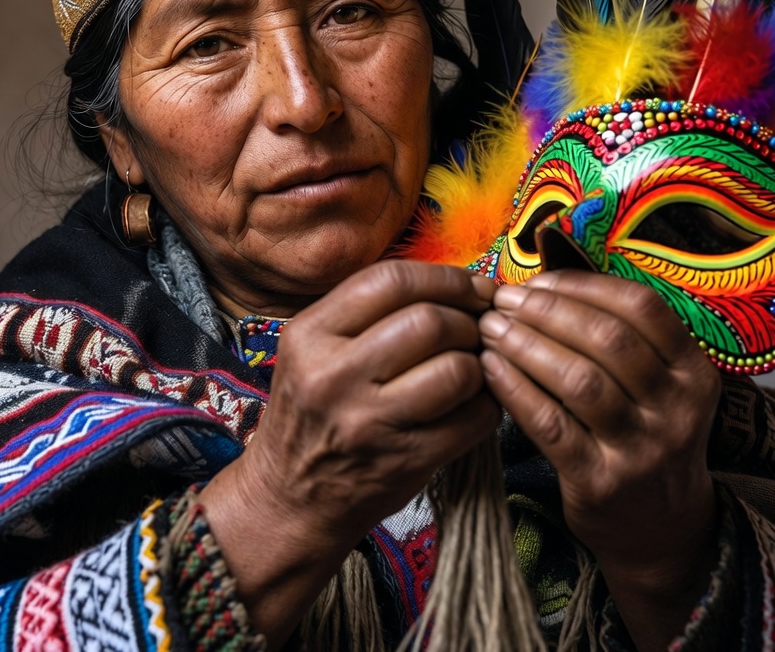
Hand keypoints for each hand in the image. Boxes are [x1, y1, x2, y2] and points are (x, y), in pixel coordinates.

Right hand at [201, 260, 499, 641]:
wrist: (288, 498)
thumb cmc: (313, 411)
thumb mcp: (313, 349)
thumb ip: (368, 310)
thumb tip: (453, 281)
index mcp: (309, 334)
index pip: (390, 280)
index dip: (445, 277)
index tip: (471, 286)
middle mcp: (333, 375)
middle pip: (429, 321)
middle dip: (468, 319)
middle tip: (478, 327)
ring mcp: (369, 423)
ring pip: (457, 369)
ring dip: (480, 362)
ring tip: (473, 366)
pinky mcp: (404, 462)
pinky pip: (473, 417)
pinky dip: (487, 403)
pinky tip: (473, 401)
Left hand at [478, 270, 720, 649]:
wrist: (660, 526)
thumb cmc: (642, 431)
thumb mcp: (655, 382)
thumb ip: (616, 332)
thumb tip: (544, 273)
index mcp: (693, 369)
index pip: (641, 307)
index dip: (583, 286)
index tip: (537, 281)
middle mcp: (677, 407)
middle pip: (608, 340)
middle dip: (547, 312)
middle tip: (502, 300)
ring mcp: (643, 448)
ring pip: (579, 380)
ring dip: (526, 345)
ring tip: (490, 329)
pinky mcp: (602, 481)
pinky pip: (551, 424)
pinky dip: (515, 390)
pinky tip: (490, 369)